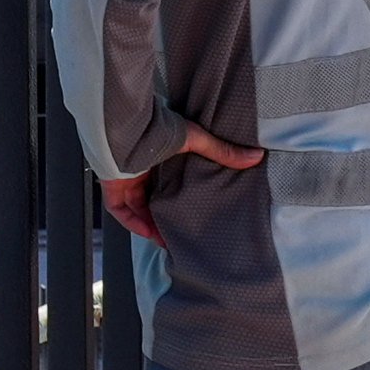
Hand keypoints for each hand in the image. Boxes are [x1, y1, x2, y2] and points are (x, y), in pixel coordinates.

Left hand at [100, 127, 263, 248]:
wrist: (125, 129)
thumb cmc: (158, 129)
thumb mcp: (195, 139)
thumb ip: (222, 151)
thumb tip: (257, 156)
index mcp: (158, 153)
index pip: (167, 176)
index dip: (177, 192)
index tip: (193, 206)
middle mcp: (140, 166)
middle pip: (152, 194)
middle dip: (164, 212)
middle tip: (181, 228)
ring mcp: (124, 177)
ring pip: (136, 206)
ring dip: (150, 224)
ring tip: (168, 241)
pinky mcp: (112, 187)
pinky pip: (120, 210)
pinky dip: (133, 223)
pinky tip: (149, 234)